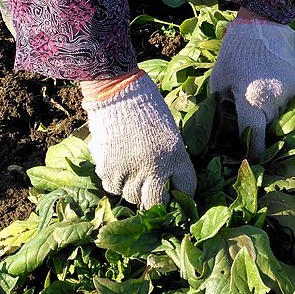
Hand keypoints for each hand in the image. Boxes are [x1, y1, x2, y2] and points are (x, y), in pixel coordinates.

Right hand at [84, 73, 196, 207]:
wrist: (118, 92)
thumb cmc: (146, 107)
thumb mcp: (169, 133)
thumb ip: (171, 158)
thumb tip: (168, 181)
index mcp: (176, 155)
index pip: (186, 189)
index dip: (181, 196)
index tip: (174, 196)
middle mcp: (155, 168)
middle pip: (154, 201)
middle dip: (153, 199)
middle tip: (149, 190)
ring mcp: (130, 171)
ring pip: (130, 196)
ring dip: (131, 188)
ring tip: (130, 172)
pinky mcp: (108, 169)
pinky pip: (112, 187)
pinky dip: (114, 181)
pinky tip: (117, 166)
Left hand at [210, 15, 294, 154]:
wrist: (263, 24)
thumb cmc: (235, 53)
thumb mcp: (220, 80)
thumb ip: (221, 107)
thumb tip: (224, 129)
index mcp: (252, 102)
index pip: (256, 142)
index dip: (253, 154)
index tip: (249, 159)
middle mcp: (275, 102)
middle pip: (271, 134)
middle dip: (263, 139)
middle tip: (252, 139)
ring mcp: (291, 94)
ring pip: (285, 122)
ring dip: (274, 125)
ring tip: (262, 121)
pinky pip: (293, 108)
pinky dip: (283, 111)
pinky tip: (271, 104)